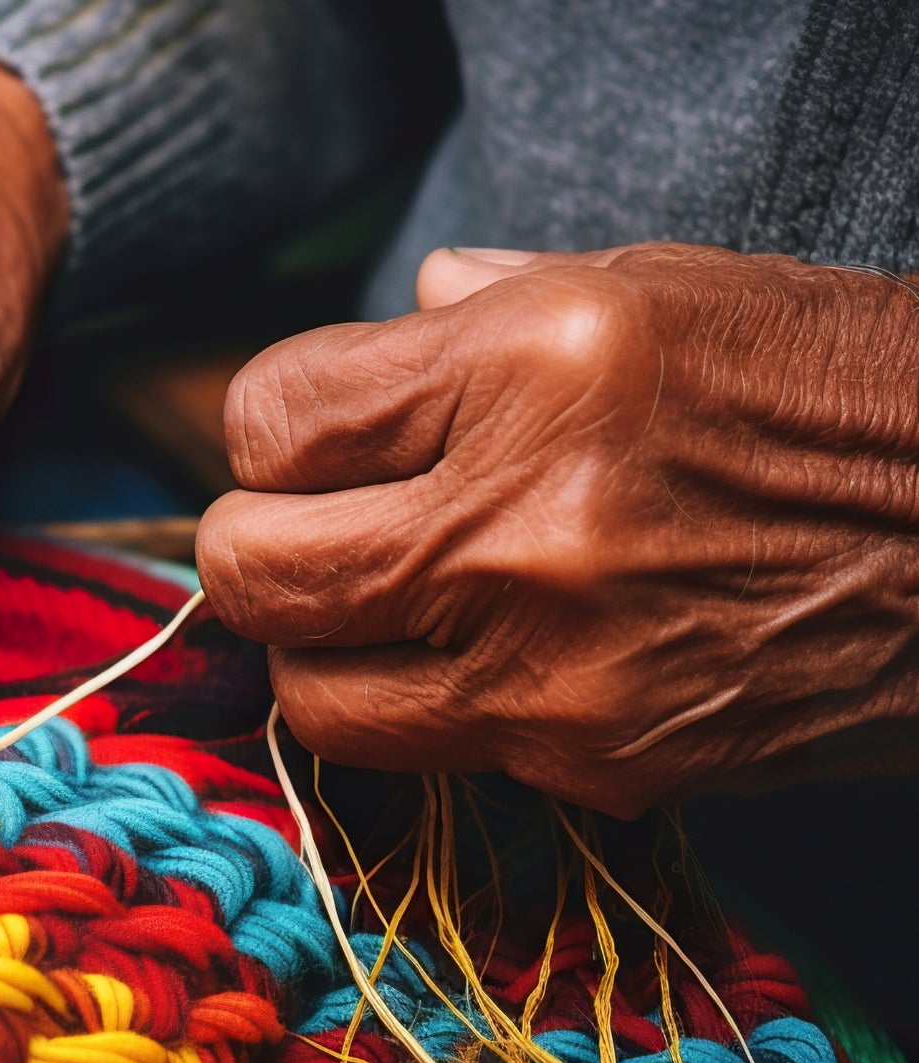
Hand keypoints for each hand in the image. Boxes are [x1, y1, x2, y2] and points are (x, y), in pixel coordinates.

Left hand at [197, 243, 918, 817]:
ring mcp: (553, 663)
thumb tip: (398, 306)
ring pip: (308, 693)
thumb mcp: (657, 288)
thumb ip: (485, 304)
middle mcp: (522, 524)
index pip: (272, 420)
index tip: (313, 437)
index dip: (272, 431)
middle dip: (256, 546)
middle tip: (307, 529)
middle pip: (253, 569)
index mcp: (527, 370)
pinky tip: (482, 658)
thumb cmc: (822, 390)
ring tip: (379, 608)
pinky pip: (425, 749)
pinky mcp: (593, 761)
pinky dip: (423, 707)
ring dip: (318, 647)